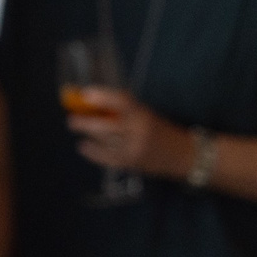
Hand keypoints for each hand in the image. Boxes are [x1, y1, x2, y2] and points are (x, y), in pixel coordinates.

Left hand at [64, 89, 191, 177]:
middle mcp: (139, 132)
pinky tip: (83, 146)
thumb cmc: (160, 129)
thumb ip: (123, 110)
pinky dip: (93, 152)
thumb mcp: (145, 114)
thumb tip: (90, 102)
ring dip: (87, 135)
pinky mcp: (132, 164)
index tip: (85, 93)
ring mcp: (135, 149)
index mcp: (143, 115)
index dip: (102, 96)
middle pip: (107, 125)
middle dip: (86, 122)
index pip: (121, 101)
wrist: (184, 155)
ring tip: (75, 127)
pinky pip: (107, 158)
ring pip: (105, 142)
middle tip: (71, 118)